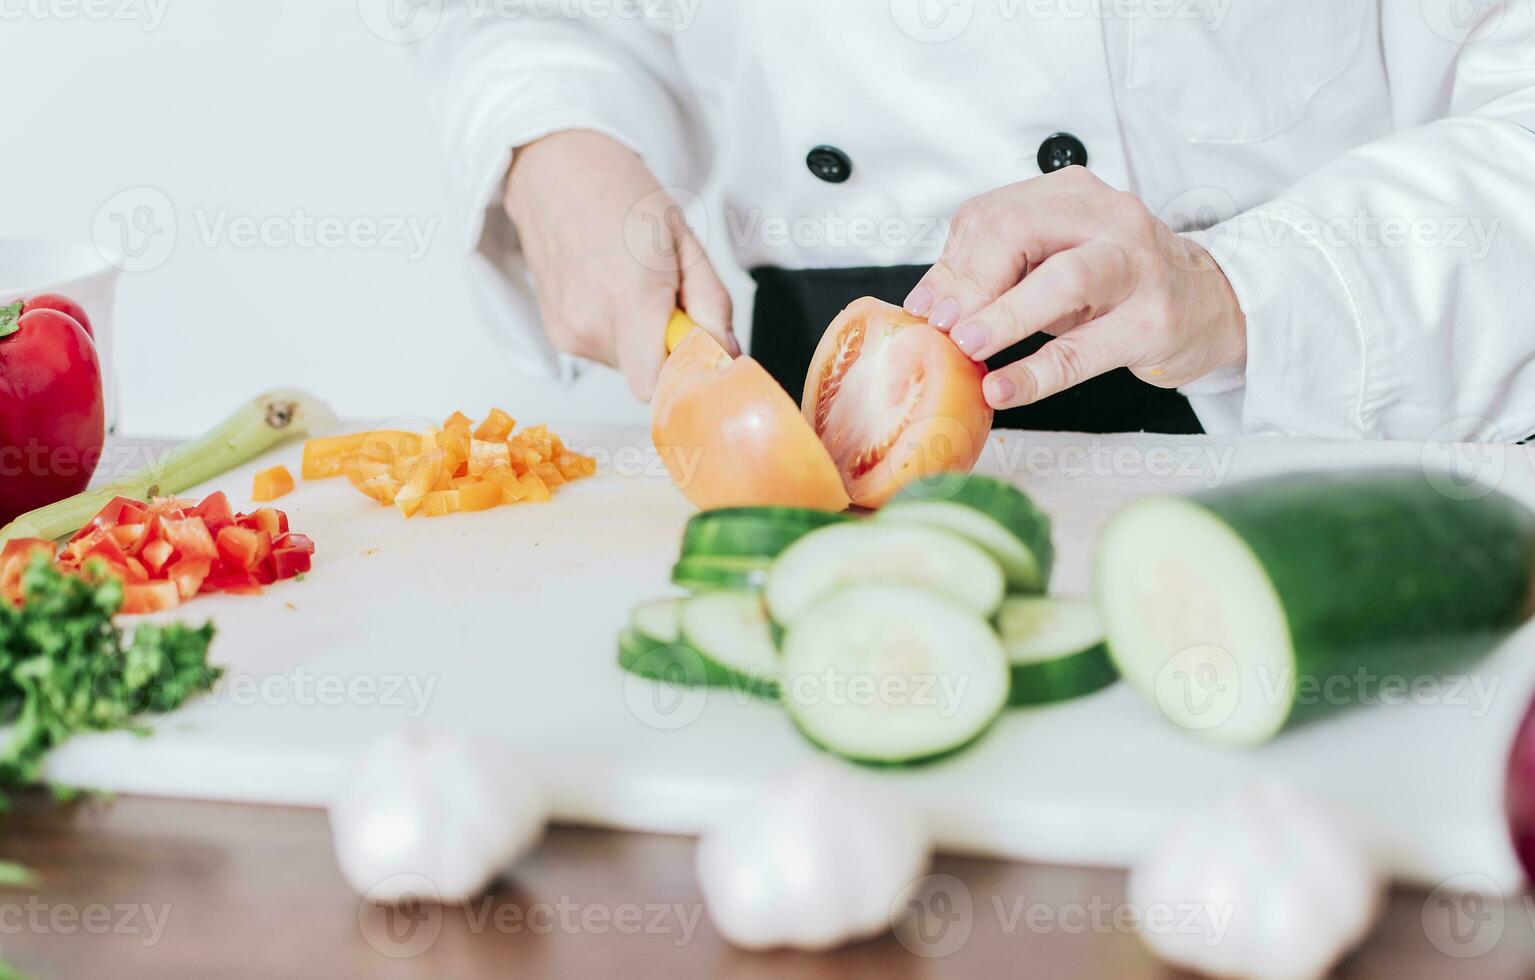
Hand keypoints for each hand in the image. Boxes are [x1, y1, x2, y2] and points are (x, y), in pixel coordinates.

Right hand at [504, 130, 736, 398]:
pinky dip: (616, 330)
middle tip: (667, 295)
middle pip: (649, 374)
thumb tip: (726, 354)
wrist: (554, 170)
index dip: (683, 374)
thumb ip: (712, 304)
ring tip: (633, 283)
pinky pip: (604, 350)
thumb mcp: (684, 240)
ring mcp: (568, 330)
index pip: (656, 386)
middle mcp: (593, 322)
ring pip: (627, 363)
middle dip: (668, 345)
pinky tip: (609, 288)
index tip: (696, 348)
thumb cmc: (618, 194)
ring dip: (641, 336)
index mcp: (632, 296)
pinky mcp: (556, 333)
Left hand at [903, 167, 1245, 409]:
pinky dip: (1037, 372)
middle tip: (944, 328)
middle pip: (1020, 230)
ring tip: (967, 346)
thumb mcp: (1054, 265)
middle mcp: (1108, 218)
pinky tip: (1004, 389)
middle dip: (972, 282)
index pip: (995, 215)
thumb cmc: (1119, 284)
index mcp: (1073, 196)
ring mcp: (1138, 267)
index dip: (953, 265)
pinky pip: (1085, 349)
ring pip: (1061, 279)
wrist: (1213, 303)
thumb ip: (993, 275)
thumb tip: (927, 306)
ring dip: (1005, 316)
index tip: (928, 310)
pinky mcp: (1154, 322)